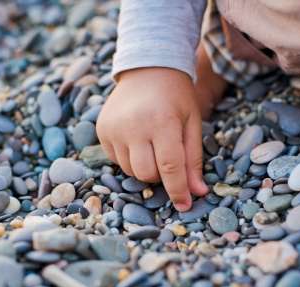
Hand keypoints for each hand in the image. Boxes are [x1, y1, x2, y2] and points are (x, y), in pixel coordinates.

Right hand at [97, 67, 208, 210]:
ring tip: (153, 147)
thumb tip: (197, 193)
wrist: (147, 68)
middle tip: (168, 162)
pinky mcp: (102, 129)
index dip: (178, 190)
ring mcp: (114, 128)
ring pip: (130, 170)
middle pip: (146, 174)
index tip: (184, 205)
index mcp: (162, 121)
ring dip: (145, 168)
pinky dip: (130, 158)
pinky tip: (138, 140)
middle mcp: (134, 125)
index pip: (170, 167)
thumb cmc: (176, 97)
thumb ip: (193, 160)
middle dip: (160, 178)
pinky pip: (116, 160)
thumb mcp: (192, 124)